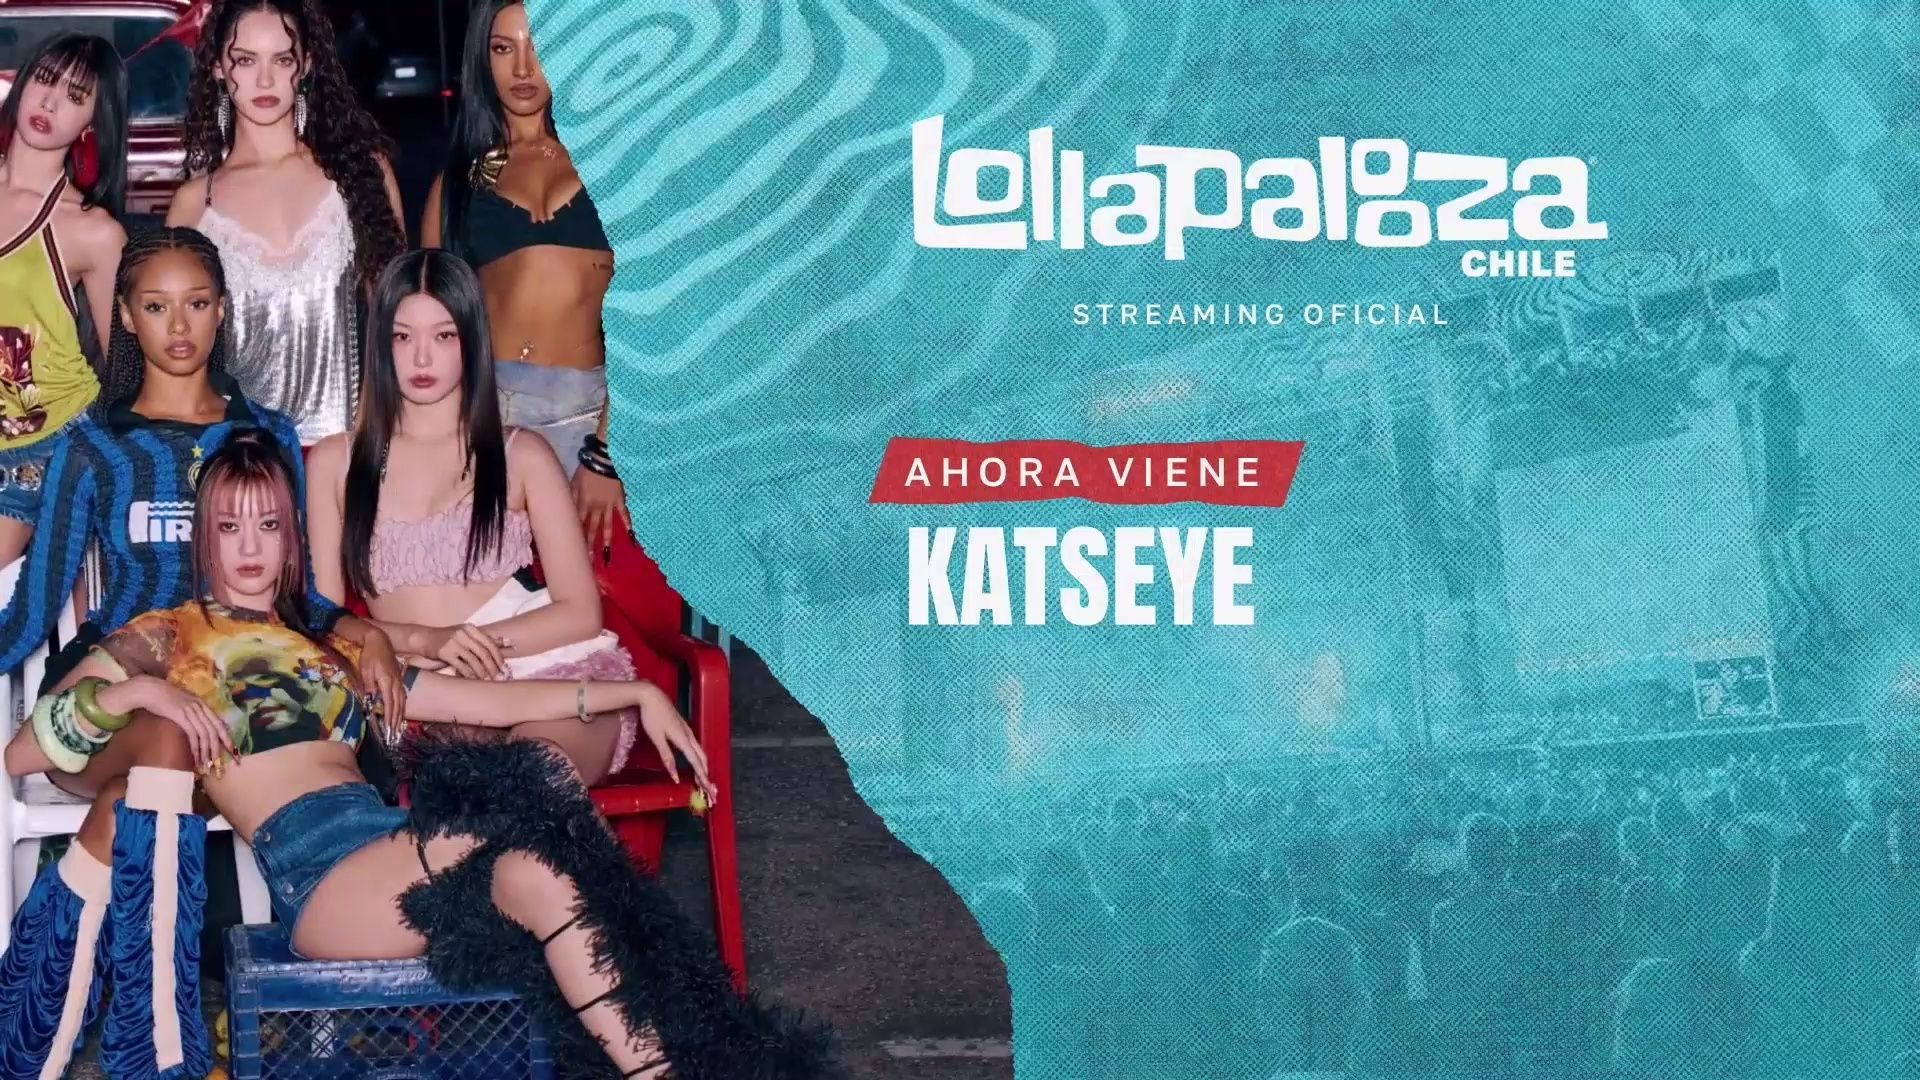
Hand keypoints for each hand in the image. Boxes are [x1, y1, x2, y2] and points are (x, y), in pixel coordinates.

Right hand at [129, 676, 235, 771]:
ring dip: (206, 751)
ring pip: (205, 735)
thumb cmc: (162, 697)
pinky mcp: (181, 716)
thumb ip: (192, 711)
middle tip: (218, 763)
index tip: (232, 749)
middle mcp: (200, 707)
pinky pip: (193, 735)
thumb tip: (196, 725)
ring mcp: (191, 711)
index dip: (226, 737)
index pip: (218, 723)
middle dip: (218, 748)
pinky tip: (195, 757)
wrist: (148, 690)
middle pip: (214, 731)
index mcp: (202, 704)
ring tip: (205, 764)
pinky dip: (196, 747)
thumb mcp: (183, 702)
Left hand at [359, 630, 407, 734]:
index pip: (389, 704)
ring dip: (400, 715)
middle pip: (398, 705)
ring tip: (398, 727)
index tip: (388, 730)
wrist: (379, 640)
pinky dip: (402, 706)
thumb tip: (371, 701)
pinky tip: (401, 711)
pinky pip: (403, 695)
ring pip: (402, 701)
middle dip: (396, 720)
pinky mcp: (399, 678)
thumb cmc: (369, 655)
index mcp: (387, 682)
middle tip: (394, 734)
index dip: (389, 717)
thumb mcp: (365, 670)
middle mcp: (396, 683)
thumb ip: (369, 686)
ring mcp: (399, 680)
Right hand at [427, 624, 509, 680]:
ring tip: (488, 680)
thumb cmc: (448, 637)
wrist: (424, 638)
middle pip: (483, 652)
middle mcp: (463, 634)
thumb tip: (504, 641)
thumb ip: (484, 637)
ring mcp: (453, 643)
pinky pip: (461, 666)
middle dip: (493, 667)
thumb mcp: (466, 633)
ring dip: (483, 672)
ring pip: (473, 660)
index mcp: (471, 628)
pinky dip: (469, 674)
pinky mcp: (444, 652)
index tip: (505, 668)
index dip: (499, 656)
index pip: (490, 643)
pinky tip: (474, 680)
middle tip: (499, 677)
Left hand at [571, 467, 627, 564]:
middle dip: (590, 545)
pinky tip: (631, 536)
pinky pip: (624, 514)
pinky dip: (628, 524)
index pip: (577, 524)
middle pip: (591, 529)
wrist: (603, 461)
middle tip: (590, 560)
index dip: (576, 537)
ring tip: (607, 554)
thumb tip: (566, 512)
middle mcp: (595, 508)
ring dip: (606, 540)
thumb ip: (570, 498)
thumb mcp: (572, 483)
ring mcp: (609, 506)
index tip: (574, 550)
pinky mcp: (620, 500)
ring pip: (607, 525)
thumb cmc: (585, 470)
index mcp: (582, 503)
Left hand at [634, 685, 715, 805]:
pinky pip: (695, 746)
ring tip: (704, 778)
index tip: (709, 789)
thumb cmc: (652, 717)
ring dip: (703, 765)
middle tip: (709, 788)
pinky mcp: (683, 727)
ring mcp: (687, 730)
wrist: (651, 695)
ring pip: (700, 751)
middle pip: (702, 757)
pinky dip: (698, 757)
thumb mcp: (657, 739)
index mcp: (683, 739)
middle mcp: (689, 736)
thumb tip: (675, 777)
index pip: (696, 763)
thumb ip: (667, 758)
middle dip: (706, 773)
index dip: (703, 777)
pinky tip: (695, 760)